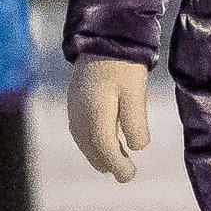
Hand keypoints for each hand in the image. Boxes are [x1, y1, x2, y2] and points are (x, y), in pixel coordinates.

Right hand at [66, 57, 150, 181]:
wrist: (102, 36)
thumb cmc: (123, 64)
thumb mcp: (136, 93)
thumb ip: (135, 122)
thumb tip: (137, 148)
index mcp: (94, 115)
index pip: (105, 150)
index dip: (118, 166)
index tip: (130, 175)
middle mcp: (79, 115)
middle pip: (92, 150)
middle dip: (108, 162)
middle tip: (127, 172)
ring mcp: (74, 109)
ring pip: (84, 142)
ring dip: (100, 153)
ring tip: (117, 160)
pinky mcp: (74, 102)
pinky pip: (81, 131)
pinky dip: (93, 141)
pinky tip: (105, 139)